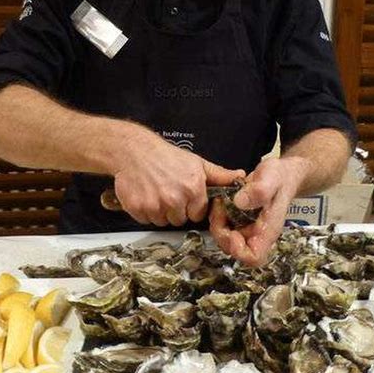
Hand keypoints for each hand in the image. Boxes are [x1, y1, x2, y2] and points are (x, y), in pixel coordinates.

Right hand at [113, 124, 244, 226]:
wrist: (133, 151)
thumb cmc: (164, 156)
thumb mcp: (196, 163)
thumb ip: (219, 175)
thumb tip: (239, 177)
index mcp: (192, 188)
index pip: (198, 214)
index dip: (191, 206)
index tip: (184, 196)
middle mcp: (175, 198)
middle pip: (179, 220)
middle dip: (176, 210)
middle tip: (169, 192)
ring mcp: (155, 205)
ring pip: (163, 222)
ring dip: (160, 212)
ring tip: (157, 192)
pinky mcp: (139, 209)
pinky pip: (146, 220)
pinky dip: (145, 211)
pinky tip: (146, 195)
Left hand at [209, 156, 308, 264]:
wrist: (283, 174)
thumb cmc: (281, 177)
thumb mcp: (272, 178)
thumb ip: (260, 190)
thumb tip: (240, 202)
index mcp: (268, 231)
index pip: (254, 257)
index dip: (238, 250)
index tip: (232, 232)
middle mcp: (257, 234)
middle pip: (234, 250)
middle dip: (221, 233)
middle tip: (220, 210)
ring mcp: (248, 229)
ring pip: (226, 239)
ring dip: (218, 224)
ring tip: (220, 203)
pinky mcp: (240, 221)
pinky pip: (224, 227)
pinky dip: (218, 217)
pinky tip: (221, 202)